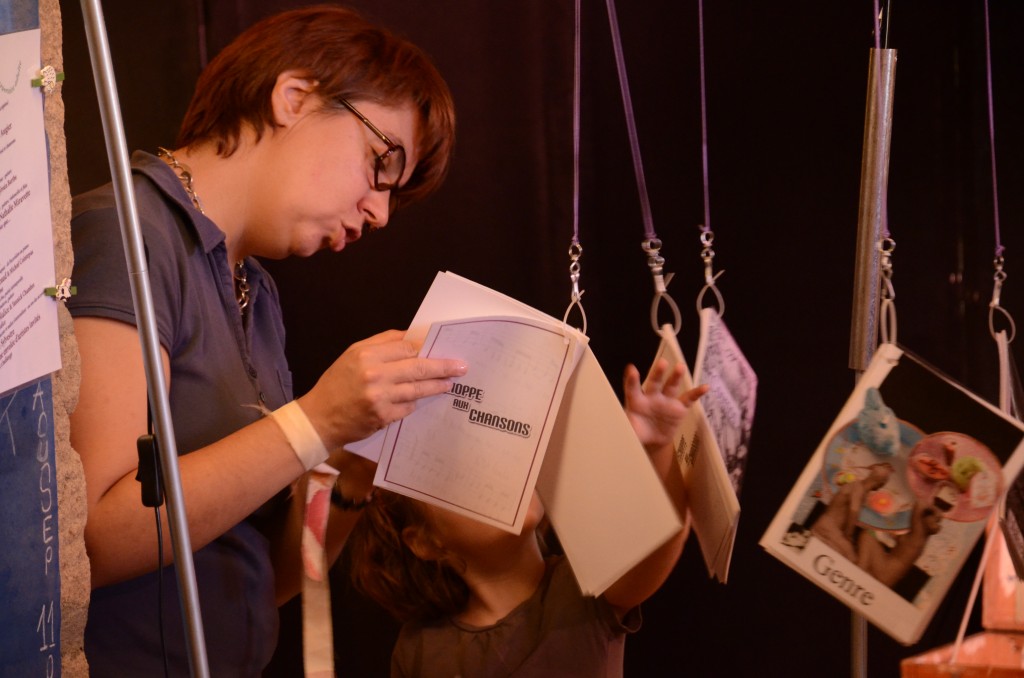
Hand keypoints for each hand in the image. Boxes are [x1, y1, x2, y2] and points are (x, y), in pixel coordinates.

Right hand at [301, 329, 467, 446]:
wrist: (319, 418)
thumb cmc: (336, 384)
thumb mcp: (353, 355)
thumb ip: (381, 344)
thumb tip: (412, 338)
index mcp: (366, 355)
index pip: (406, 347)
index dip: (425, 348)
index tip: (440, 347)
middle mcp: (374, 374)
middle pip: (418, 366)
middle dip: (443, 366)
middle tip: (460, 366)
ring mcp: (380, 397)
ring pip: (417, 389)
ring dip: (436, 386)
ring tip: (450, 383)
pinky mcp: (383, 417)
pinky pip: (408, 408)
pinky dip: (414, 403)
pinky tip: (421, 400)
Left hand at [622, 360, 706, 449]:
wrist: (654, 439)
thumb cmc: (639, 432)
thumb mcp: (631, 432)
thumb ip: (626, 429)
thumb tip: (614, 435)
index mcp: (636, 401)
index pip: (633, 389)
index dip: (632, 380)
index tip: (632, 370)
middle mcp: (652, 396)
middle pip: (654, 382)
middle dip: (657, 373)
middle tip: (661, 362)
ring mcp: (666, 400)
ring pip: (671, 386)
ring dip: (675, 376)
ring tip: (680, 367)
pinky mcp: (679, 408)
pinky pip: (688, 399)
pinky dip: (696, 393)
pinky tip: (704, 387)